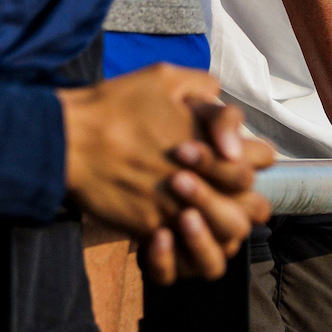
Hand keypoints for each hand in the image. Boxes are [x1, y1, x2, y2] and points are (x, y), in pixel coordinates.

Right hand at [61, 66, 274, 281]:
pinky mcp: (150, 228)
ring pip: (226, 235)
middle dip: (244, 197)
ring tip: (201, 213)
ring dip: (221, 226)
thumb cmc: (116, 105)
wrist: (68, 141)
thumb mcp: (164, 77)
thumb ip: (203, 85)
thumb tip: (221, 95)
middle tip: (224, 189)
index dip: (255, 157)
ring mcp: (177, 207)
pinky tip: (171, 229)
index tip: (234, 154)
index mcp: (211, 140)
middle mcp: (202, 177)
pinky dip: (184, 246)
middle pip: (252, 203)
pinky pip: (184, 253)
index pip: (262, 158)